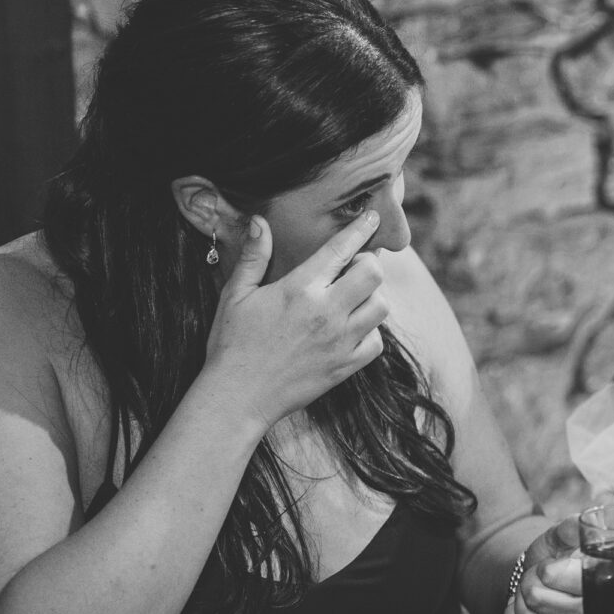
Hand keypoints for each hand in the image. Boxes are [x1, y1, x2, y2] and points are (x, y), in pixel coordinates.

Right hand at [202, 212, 388, 430]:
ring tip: (351, 299)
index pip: (341, 249)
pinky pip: (376, 341)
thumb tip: (260, 222)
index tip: (372, 216)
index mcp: (299, 289)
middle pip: (373, 273)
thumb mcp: (236, 295)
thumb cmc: (232, 344)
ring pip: (381, 306)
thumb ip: (253, 256)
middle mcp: (326, 313)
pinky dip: (370, 332)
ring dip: (371, 297)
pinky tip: (350, 329)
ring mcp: (340, 341)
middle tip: (352, 268)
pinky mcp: (345, 366)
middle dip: (368, 263)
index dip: (360, 228)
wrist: (237, 398)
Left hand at [505, 515, 583, 613]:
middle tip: (539, 578)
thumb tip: (579, 521)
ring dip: (521, 599)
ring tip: (534, 591)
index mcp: (595, 583)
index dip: (548, 570)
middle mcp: (588, 612)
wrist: (539, 577)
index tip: (551, 566)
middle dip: (529, 582)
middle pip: (537, 598)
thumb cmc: (553, 556)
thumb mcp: (560, 537)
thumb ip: (570, 528)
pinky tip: (525, 609)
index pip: (559, 579)